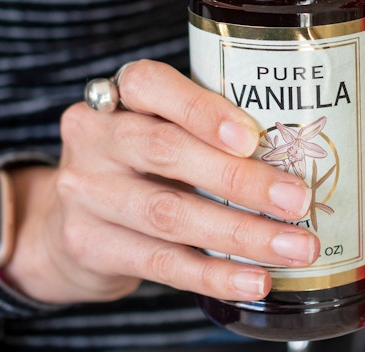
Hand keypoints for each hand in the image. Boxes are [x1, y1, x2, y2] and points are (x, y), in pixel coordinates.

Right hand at [1, 60, 317, 303]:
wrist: (67, 222)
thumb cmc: (139, 165)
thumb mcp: (161, 130)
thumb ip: (207, 131)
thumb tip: (297, 156)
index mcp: (117, 97)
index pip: (149, 84)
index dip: (202, 110)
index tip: (252, 137)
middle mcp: (94, 139)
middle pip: (167, 152)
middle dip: (240, 180)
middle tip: (297, 200)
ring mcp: (85, 194)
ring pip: (169, 214)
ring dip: (241, 234)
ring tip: (294, 247)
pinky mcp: (89, 245)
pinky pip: (162, 263)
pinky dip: (215, 275)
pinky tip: (255, 281)